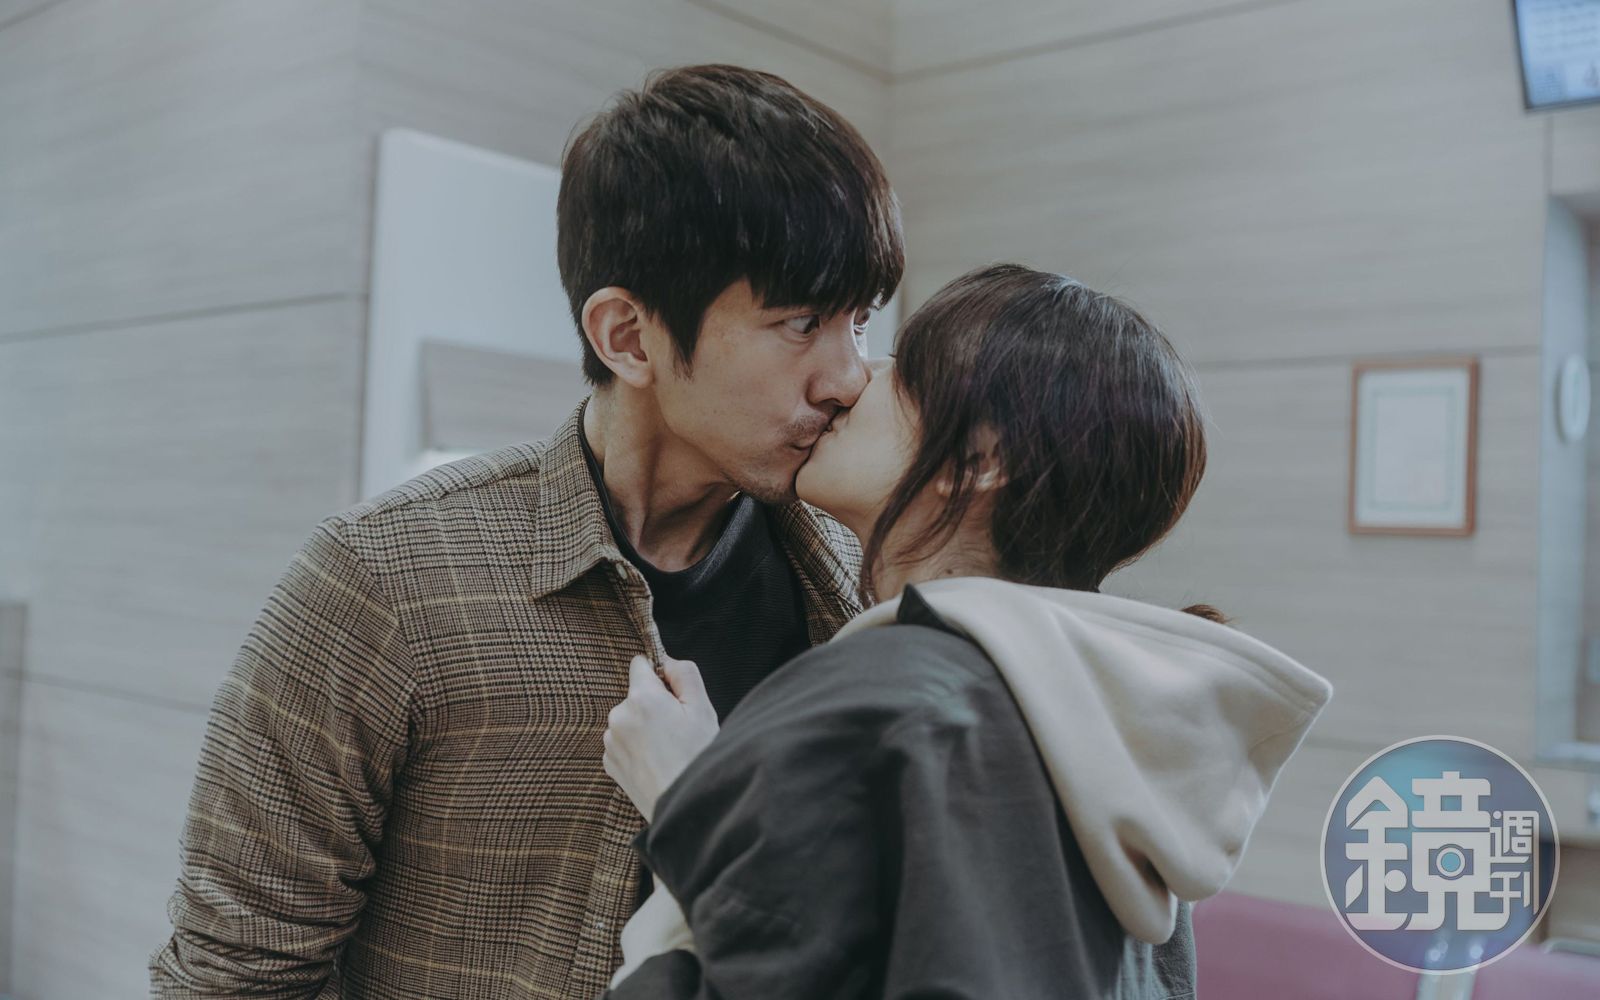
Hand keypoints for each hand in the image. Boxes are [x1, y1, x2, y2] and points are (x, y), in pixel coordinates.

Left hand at [603, 654, 719, 822]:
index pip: (640, 664)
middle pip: (635, 694)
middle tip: (677, 728)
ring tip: (667, 749)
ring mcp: (610, 741)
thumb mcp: (703, 709)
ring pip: (628, 719)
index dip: (659, 674)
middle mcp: (618, 716)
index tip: (672, 693)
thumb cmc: (698, 757)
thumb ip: (684, 674)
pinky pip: (622, 742)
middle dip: (653, 704)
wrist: (685, 807)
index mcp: (642, 698)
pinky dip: (636, 747)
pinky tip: (655, 762)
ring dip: (643, 727)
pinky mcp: (609, 763)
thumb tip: (667, 661)